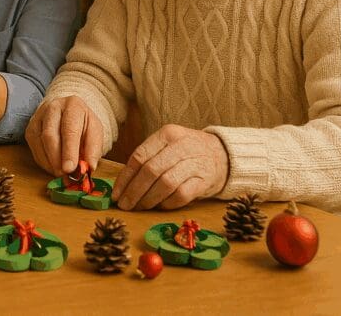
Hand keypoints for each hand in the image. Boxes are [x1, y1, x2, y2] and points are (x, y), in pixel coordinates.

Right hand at [25, 96, 103, 176]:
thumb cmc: (82, 123)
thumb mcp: (95, 132)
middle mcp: (52, 108)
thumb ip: (93, 149)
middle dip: (56, 158)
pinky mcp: (30, 129)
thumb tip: (88, 167)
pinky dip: (44, 162)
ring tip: (61, 172)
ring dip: (50, 162)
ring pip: (39, 143)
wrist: (68, 112)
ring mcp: (38, 117)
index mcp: (73, 105)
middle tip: (64, 174)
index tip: (70, 168)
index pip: (69, 129)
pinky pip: (34, 149)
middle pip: (50, 135)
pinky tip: (53, 166)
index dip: (69, 150)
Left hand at [111, 124, 228, 210]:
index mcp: (167, 134)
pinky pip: (181, 195)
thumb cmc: (186, 151)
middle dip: (134, 191)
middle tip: (125, 205)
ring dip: (148, 199)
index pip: (139, 156)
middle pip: (150, 171)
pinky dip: (167, 203)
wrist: (223, 154)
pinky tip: (160, 206)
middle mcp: (181, 146)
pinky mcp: (205, 181)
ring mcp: (195, 163)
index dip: (125, 178)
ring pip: (165, 184)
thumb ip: (147, 158)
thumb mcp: (167, 144)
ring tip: (139, 207)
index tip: (116, 194)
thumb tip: (122, 184)